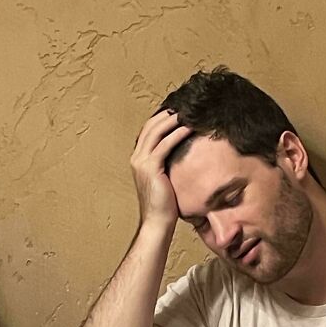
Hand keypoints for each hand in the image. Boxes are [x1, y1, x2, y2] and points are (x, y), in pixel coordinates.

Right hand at [131, 110, 192, 228]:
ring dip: (173, 120)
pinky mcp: (151, 168)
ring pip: (156, 132)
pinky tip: (188, 128)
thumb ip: (167, 163)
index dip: (162, 118)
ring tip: (188, 111)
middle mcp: (137, 157)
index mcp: (138, 159)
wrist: (157, 221)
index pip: (149, 130)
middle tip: (184, 105)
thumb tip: (183, 152)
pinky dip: (177, 133)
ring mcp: (141, 162)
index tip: (177, 110)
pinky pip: (165, 145)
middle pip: (151, 127)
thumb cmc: (165, 203)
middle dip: (167, 114)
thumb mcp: (165, 178)